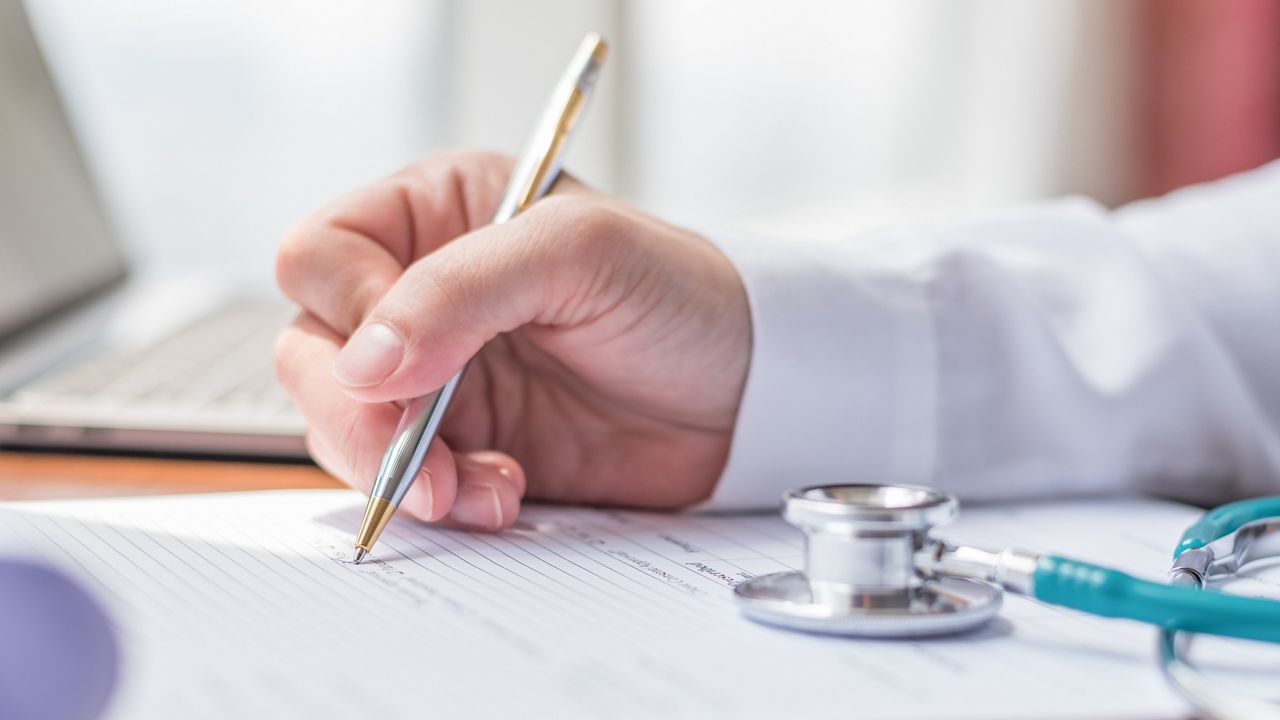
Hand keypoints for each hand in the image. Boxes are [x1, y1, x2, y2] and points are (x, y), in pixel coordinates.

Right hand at [274, 152, 750, 530]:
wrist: (748, 395)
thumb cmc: (681, 294)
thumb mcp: (580, 253)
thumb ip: (462, 289)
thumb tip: (361, 362)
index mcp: (438, 215)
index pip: (323, 255)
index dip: (349, 312)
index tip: (405, 362)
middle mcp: (422, 294)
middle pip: (314, 351)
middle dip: (358, 415)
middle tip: (414, 458)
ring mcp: (439, 376)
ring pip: (346, 426)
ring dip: (400, 468)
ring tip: (484, 486)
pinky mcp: (465, 446)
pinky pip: (405, 480)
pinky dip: (441, 500)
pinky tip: (502, 496)